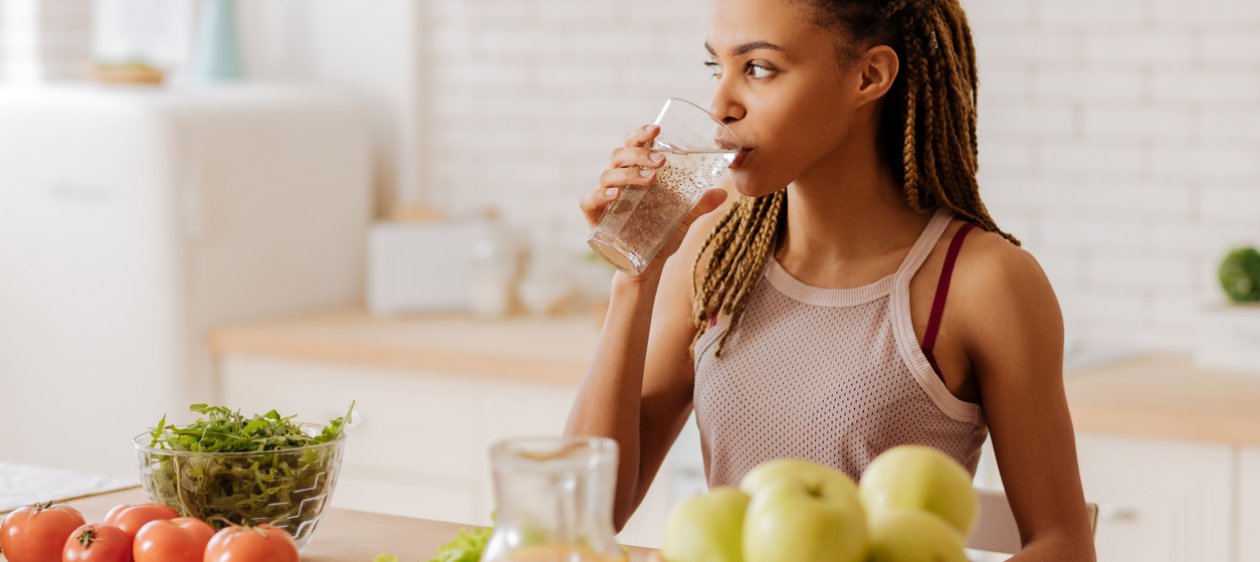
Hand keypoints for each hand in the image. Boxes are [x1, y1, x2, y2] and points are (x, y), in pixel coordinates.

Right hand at [581, 124, 728, 281]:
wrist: (646, 268)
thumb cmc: (660, 236)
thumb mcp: (683, 220)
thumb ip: (699, 206)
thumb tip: (723, 193)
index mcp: (635, 174)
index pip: (633, 145)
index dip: (641, 134)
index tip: (657, 130)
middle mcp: (618, 182)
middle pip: (618, 154)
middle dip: (639, 153)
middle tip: (661, 162)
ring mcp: (604, 199)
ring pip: (607, 174)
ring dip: (628, 173)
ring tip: (651, 179)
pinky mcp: (595, 219)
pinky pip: (589, 201)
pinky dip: (601, 195)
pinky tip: (617, 196)